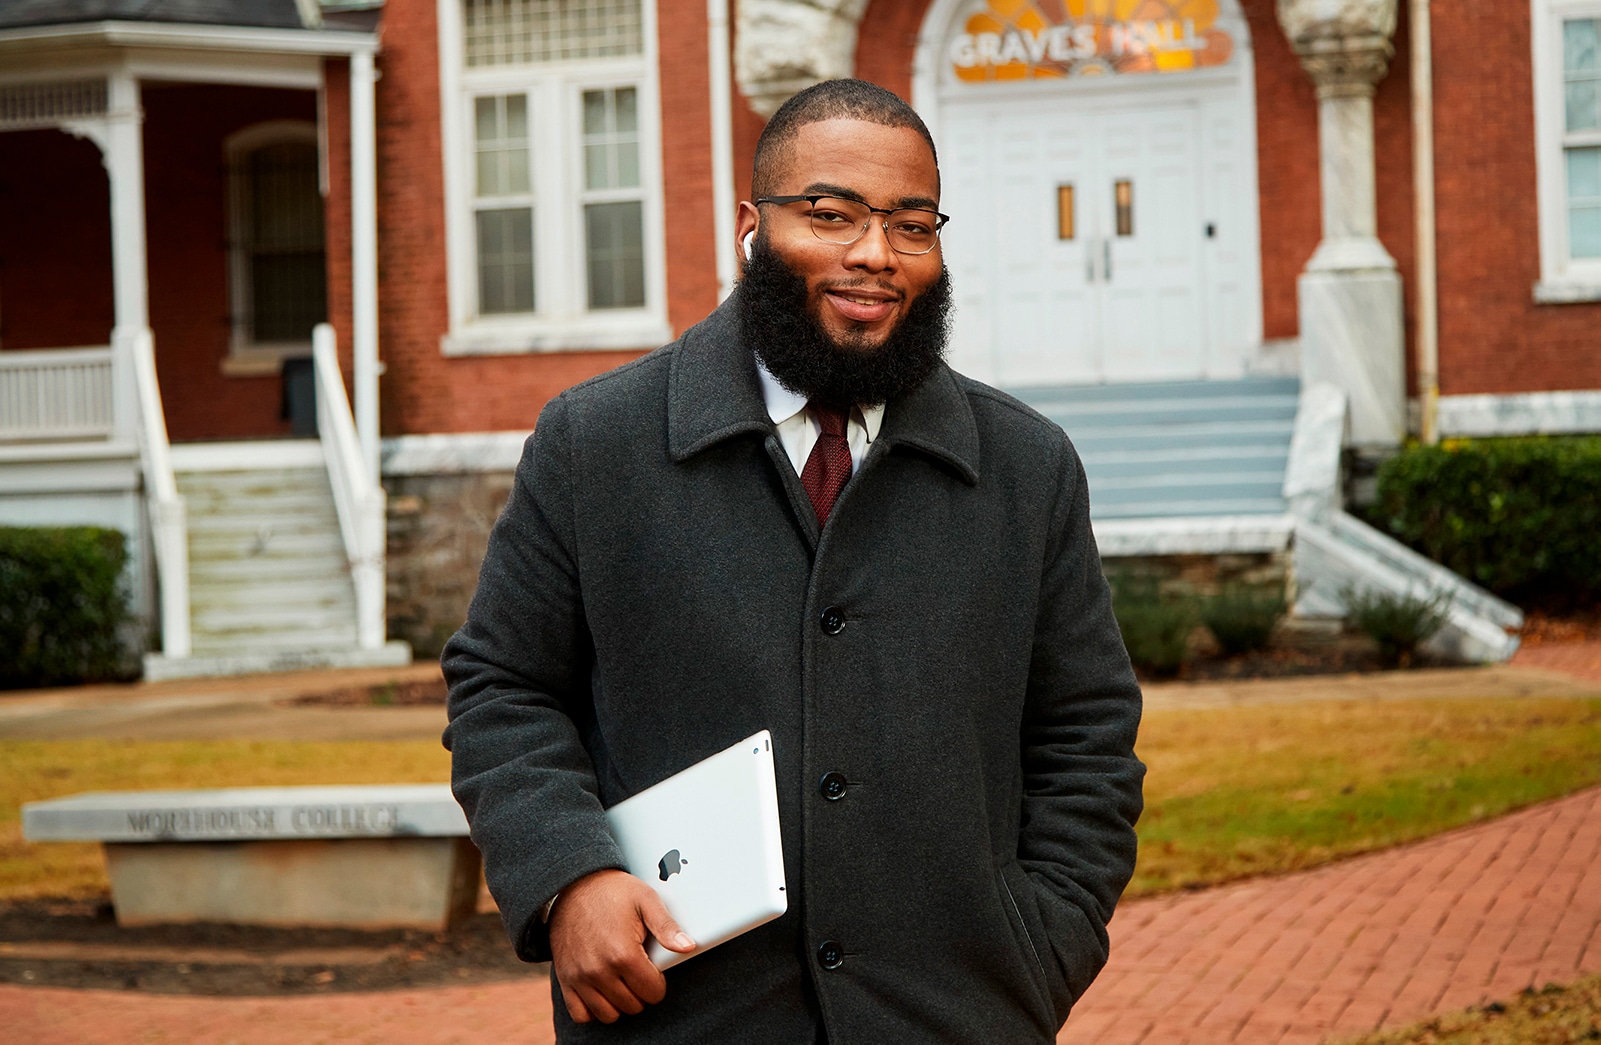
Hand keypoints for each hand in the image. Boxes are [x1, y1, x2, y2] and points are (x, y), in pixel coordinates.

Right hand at [548, 869, 695, 1023]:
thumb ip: (667, 927)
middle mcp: (599, 970)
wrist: (574, 883)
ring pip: (609, 1015)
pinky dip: (593, 1009)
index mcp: (623, 953)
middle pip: (633, 1006)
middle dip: (641, 992)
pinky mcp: (565, 979)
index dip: (658, 982)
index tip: (653, 968)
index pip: (653, 992)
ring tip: (622, 980)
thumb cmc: (613, 891)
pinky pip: (580, 1014)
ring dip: (620, 1003)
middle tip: (638, 971)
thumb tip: (688, 946)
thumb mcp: (646, 900)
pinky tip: (602, 991)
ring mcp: (579, 977)